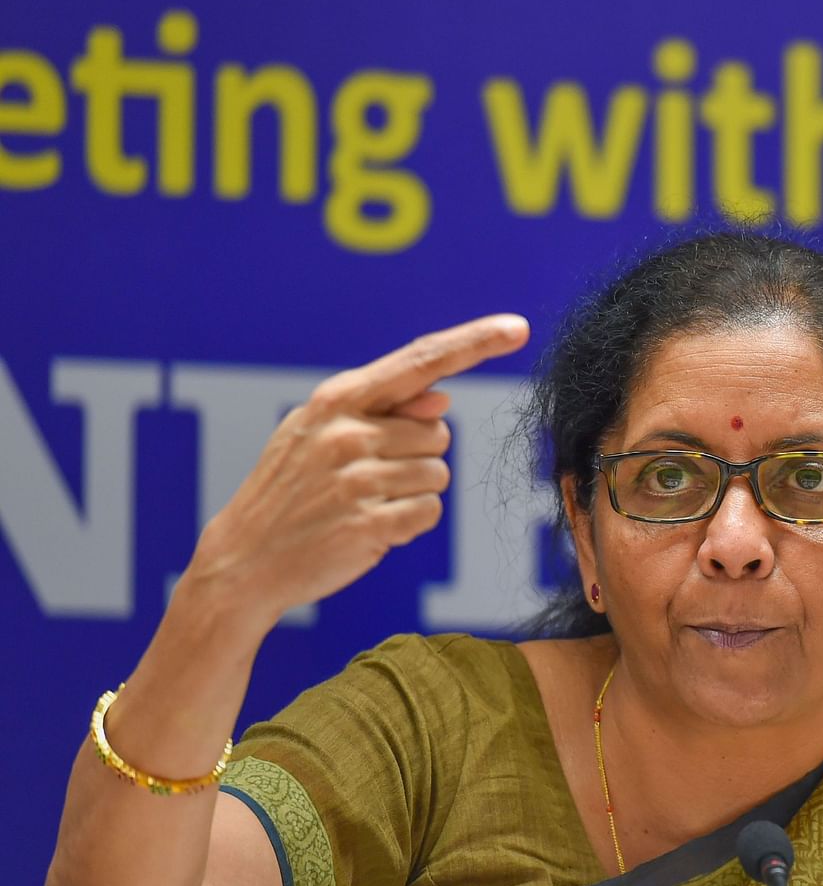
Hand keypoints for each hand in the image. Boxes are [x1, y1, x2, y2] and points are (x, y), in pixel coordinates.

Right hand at [181, 314, 530, 630]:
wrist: (243, 559)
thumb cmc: (293, 490)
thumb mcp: (319, 434)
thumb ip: (382, 412)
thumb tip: (442, 400)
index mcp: (337, 400)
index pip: (420, 361)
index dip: (474, 343)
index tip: (517, 327)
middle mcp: (348, 433)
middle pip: (438, 432)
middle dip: (416, 456)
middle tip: (363, 478)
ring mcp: (357, 479)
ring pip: (438, 474)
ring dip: (413, 492)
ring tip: (362, 502)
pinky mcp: (369, 523)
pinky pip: (429, 513)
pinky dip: (410, 523)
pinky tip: (369, 527)